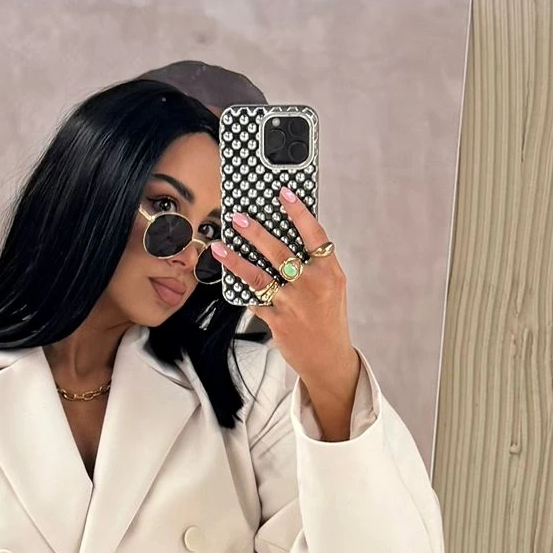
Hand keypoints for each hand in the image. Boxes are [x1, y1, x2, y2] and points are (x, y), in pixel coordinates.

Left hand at [211, 188, 359, 412]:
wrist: (328, 359)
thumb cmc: (328, 318)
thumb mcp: (332, 287)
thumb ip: (315, 263)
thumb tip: (288, 235)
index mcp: (329, 272)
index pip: (314, 235)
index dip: (299, 212)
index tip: (284, 193)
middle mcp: (312, 286)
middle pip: (280, 252)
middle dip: (256, 233)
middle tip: (238, 217)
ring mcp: (294, 305)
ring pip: (259, 277)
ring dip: (236, 260)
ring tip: (220, 246)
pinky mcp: (278, 321)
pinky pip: (255, 300)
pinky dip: (243, 290)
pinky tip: (231, 279)